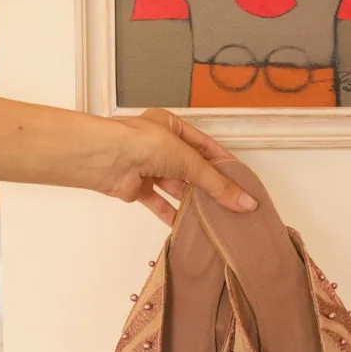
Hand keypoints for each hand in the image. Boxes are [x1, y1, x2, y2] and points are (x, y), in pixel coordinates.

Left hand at [98, 108, 256, 225]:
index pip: (204, 145)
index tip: (240, 179)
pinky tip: (186, 225)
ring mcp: (146, 166)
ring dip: (191, 201)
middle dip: (207, 185)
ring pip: (175, 186)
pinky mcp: (136, 187)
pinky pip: (158, 203)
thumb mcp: (189, 160)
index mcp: (171, 126)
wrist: (105, 159)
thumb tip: (245, 202)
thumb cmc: (144, 144)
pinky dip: (171, 213)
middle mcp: (158, 145)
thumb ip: (217, 184)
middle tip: (230, 202)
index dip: (222, 162)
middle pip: (190, 168)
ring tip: (213, 216)